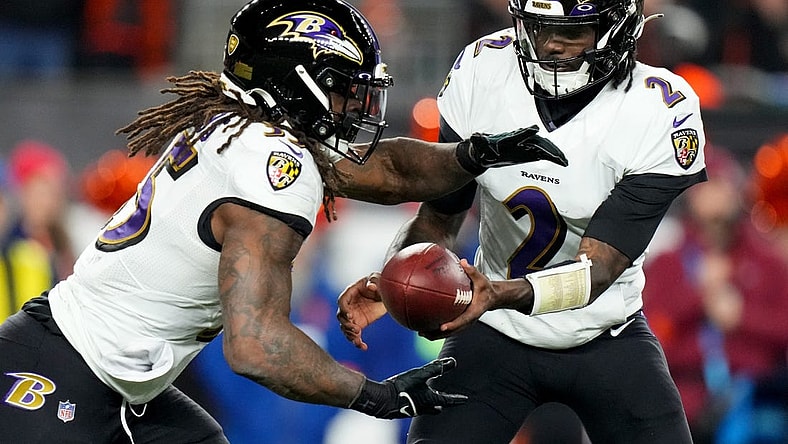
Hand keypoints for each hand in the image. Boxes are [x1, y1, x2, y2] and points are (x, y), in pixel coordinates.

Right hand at [336, 273, 386, 350]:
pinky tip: (363, 347)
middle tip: (356, 329)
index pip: (342, 302)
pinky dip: (358, 342)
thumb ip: (374, 281)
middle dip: (346, 324)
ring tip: (357, 340)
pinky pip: (355, 335)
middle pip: (341, 317)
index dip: (344, 309)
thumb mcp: (378, 279)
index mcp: (350, 293)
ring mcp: (353, 316)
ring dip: (349, 335)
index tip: (351, 316)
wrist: (385, 293)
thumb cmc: (379, 282)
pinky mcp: (359, 324)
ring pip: (345, 328)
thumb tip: (371, 286)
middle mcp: (349, 306)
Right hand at [349, 357, 467, 418]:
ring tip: (430, 400)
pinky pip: (414, 406)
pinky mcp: (403, 408)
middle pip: (436, 407)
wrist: (381, 399)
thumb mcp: (420, 374)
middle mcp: (423, 407)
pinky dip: (417, 402)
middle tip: (445, 402)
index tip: (465, 400)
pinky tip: (411, 397)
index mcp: (430, 399)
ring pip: (425, 407)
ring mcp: (412, 409)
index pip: (448, 400)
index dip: (457, 399)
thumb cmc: (402, 387)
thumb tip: (452, 362)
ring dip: (429, 404)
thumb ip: (436, 368)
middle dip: (441, 404)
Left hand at [420, 259, 496, 339]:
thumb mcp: (481, 279)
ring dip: (435, 334)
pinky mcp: (460, 321)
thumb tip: (463, 261)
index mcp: (475, 312)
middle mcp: (469, 320)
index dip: (453, 325)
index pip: (463, 320)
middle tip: (423, 332)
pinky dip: (437, 328)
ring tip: (420, 332)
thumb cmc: (485, 288)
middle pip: (452, 331)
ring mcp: (464, 322)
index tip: (442, 327)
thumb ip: (472, 271)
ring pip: (449, 332)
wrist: (492, 297)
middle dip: (437, 334)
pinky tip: (425, 324)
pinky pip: (448, 327)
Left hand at [457, 125, 567, 173]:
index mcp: (509, 139)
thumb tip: (475, 136)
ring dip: (554, 153)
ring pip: (544, 147)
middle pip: (537, 142)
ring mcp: (526, 145)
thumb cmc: (482, 148)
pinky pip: (544, 153)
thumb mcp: (478, 145)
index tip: (534, 130)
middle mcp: (520, 140)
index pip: (518, 135)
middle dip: (548, 148)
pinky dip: (553, 157)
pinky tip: (561, 162)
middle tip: (557, 156)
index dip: (525, 133)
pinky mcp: (529, 151)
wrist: (485, 150)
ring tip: (564, 161)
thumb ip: (478, 141)